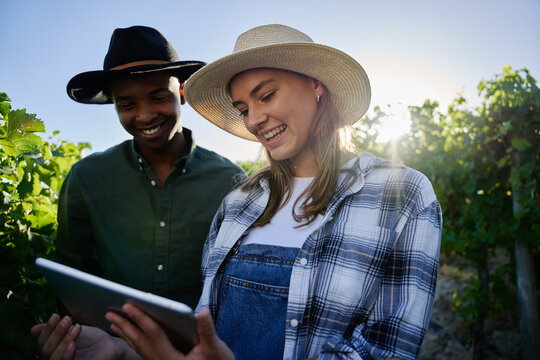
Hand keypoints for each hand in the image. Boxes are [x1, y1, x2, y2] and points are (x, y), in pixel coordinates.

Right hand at [31, 314, 136, 359]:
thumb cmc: (92, 339)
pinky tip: (72, 343)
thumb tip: (33, 329)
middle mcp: (55, 358)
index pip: (42, 342)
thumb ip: (54, 330)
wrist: (111, 346)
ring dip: (62, 341)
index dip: (47, 329)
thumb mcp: (71, 331)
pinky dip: (67, 354)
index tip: (56, 315)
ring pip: (53, 358)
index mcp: (52, 350)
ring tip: (75, 328)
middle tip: (68, 319)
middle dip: (56, 333)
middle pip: (45, 351)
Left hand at [106, 304, 234, 359]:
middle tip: (109, 313)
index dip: (141, 318)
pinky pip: (143, 352)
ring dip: (125, 333)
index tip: (128, 305)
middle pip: (140, 342)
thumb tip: (202, 312)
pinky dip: (133, 341)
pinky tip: (128, 334)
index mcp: (172, 359)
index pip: (154, 335)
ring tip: (112, 321)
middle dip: (125, 326)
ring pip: (139, 348)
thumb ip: (206, 330)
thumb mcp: (215, 348)